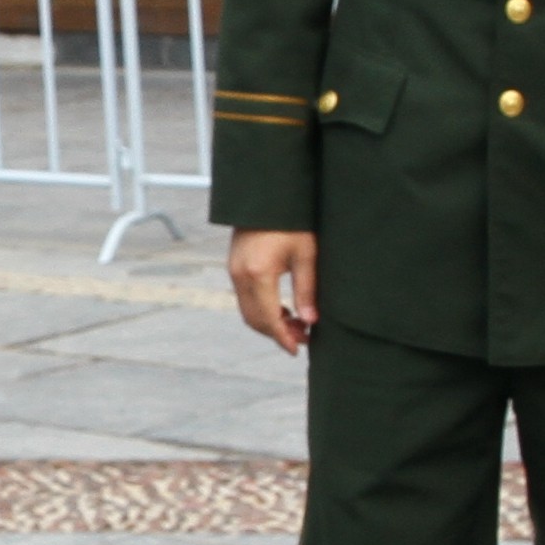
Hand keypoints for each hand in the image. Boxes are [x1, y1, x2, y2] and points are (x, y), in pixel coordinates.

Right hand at [229, 230, 319, 353]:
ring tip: (296, 323)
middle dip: (277, 334)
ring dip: (269, 323)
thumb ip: (307, 290)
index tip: (298, 349)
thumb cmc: (293, 220)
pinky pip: (245, 298)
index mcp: (259, 273)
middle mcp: (240, 275)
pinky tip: (282, 308)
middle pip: (255, 320)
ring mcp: (234, 270)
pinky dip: (262, 310)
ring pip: (248, 311)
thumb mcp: (306, 254)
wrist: (268, 194)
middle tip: (303, 338)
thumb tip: (311, 321)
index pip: (269, 319)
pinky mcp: (234, 266)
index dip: (283, 338)